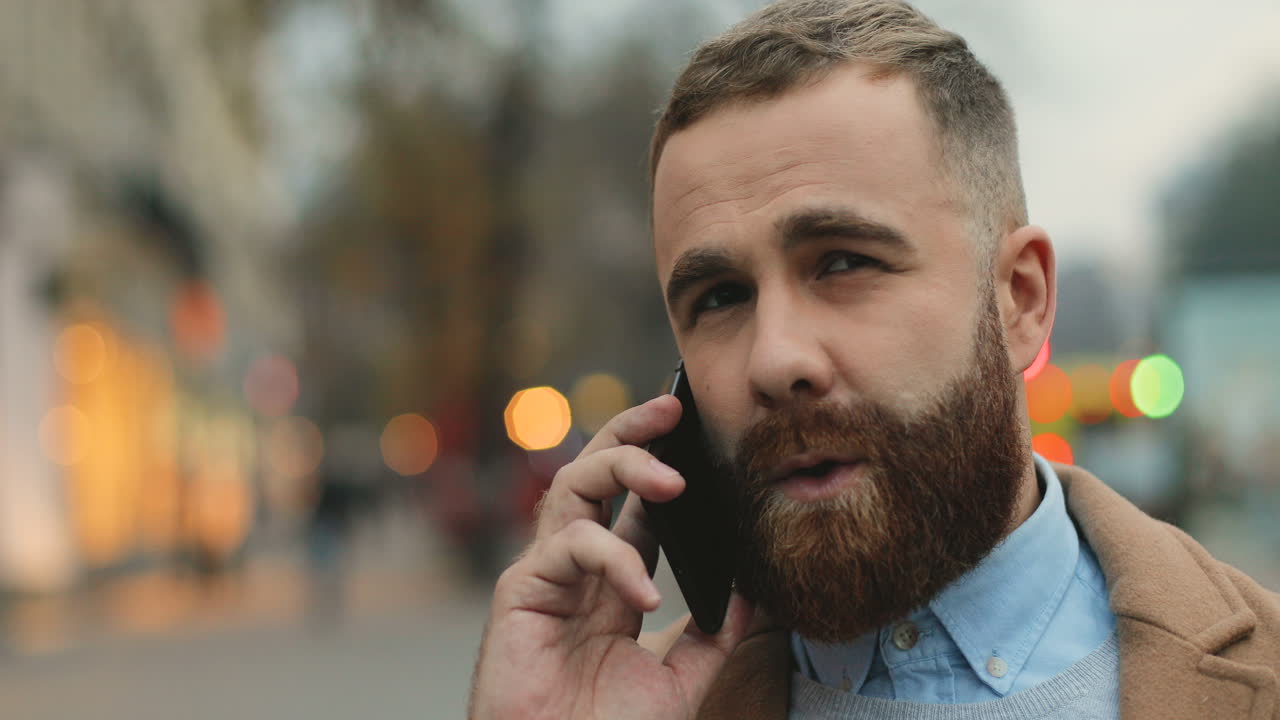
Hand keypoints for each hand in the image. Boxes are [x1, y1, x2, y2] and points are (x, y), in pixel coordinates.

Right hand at [469, 394, 754, 719]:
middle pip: (594, 473)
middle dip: (631, 433)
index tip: (698, 432)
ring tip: (672, 479)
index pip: (634, 504)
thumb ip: (714, 635)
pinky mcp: (520, 591)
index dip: (662, 463)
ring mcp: (546, 575)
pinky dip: (612, 557)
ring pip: (572, 484)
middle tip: (672, 408)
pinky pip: (570, 545)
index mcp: (609, 583)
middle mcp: (574, 569)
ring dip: (622, 465)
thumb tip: (755, 590)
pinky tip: (643, 592)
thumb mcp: (682, 681)